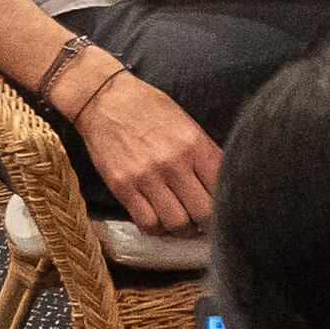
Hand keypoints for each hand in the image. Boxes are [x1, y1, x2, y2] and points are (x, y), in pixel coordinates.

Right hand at [72, 64, 221, 234]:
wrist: (104, 99)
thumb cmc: (147, 108)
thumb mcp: (185, 122)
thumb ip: (204, 152)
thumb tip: (223, 181)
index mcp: (194, 144)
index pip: (221, 188)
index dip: (225, 203)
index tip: (222, 208)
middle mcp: (173, 162)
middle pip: (203, 212)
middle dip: (207, 222)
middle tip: (204, 222)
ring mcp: (146, 176)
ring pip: (176, 223)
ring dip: (182, 229)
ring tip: (182, 224)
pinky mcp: (123, 187)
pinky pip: (146, 222)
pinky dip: (156, 229)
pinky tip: (159, 222)